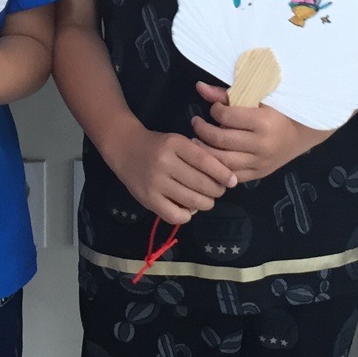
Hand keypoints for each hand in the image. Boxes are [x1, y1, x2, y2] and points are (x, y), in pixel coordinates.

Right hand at [104, 125, 236, 226]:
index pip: (205, 161)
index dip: (223, 173)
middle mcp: (164, 163)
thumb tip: (223, 178)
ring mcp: (155, 183)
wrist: (124, 148)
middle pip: (201, 184)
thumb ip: (197, 155)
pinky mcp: (147, 199)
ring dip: (205, 203)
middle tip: (219, 191)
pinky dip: (187, 214)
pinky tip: (189, 209)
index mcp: (174, 144)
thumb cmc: (157, 145)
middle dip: (216, 191)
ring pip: (191, 201)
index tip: (233, 181)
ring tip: (206, 200)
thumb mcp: (177, 141)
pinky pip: (175, 215)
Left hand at [190, 81, 330, 183]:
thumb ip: (227, 94)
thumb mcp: (257, 98)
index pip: (226, 117)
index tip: (214, 108)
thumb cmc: (279, 111)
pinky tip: (210, 158)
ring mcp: (260, 163)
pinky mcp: (259, 174)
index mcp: (262, 122)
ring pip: (223, 161)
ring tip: (197, 140)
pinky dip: (217, 168)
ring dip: (204, 151)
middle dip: (202, 130)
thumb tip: (199, 87)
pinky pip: (232, 175)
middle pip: (220, 140)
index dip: (215, 110)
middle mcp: (261, 145)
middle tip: (196, 122)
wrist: (303, 133)